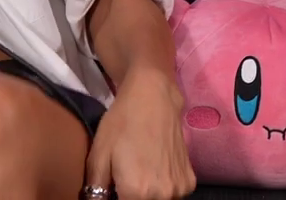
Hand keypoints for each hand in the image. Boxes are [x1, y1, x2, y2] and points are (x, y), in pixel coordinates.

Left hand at [85, 68, 194, 199]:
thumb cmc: (122, 122)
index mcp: (137, 192)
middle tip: (122, 180)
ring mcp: (180, 189)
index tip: (113, 188)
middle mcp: (162, 196)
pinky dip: (162, 189)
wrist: (154, 96)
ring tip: (138, 173)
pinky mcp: (190, 181)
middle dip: (129, 197)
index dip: (115, 198)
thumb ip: (95, 189)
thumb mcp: (98, 155)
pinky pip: (172, 195)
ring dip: (147, 196)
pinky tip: (154, 169)